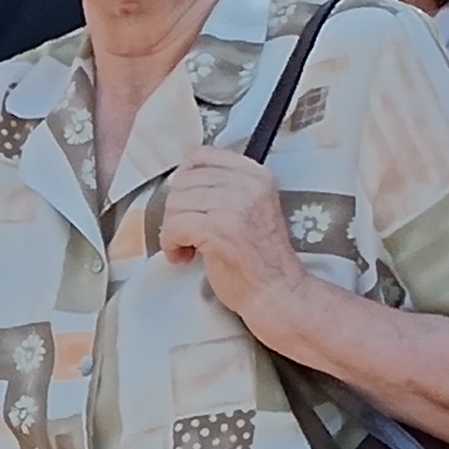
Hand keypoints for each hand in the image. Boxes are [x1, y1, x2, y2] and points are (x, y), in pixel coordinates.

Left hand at [155, 150, 308, 333]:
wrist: (278, 292)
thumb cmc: (259, 258)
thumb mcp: (250, 208)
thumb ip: (224, 187)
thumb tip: (180, 179)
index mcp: (256, 175)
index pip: (201, 155)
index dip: (184, 180)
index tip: (187, 203)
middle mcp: (248, 185)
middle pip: (183, 181)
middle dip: (176, 210)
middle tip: (186, 232)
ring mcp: (235, 206)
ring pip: (175, 203)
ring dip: (172, 229)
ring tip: (187, 246)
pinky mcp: (220, 230)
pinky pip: (174, 226)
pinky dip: (171, 244)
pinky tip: (184, 255)